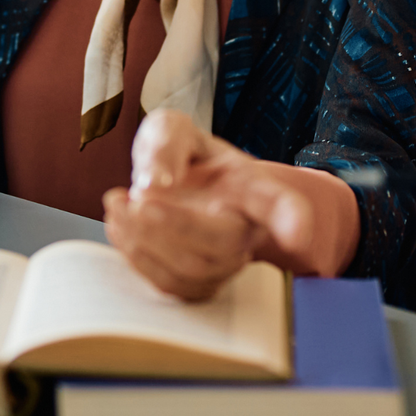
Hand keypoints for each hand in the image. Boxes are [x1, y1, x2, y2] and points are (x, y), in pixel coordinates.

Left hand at [102, 109, 313, 301]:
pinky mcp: (195, 284)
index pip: (280, 204)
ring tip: (119, 202)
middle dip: (178, 226)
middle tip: (138, 196)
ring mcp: (222, 263)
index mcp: (253, 188)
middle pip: (226, 242)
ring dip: (147, 241)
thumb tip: (156, 183)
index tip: (296, 236)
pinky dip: (137, 257)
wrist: (166, 186)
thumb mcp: (171, 129)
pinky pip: (170, 286)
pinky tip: (119, 223)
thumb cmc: (178, 155)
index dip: (293, 221)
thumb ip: (166, 144)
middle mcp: (245, 230)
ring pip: (195, 271)